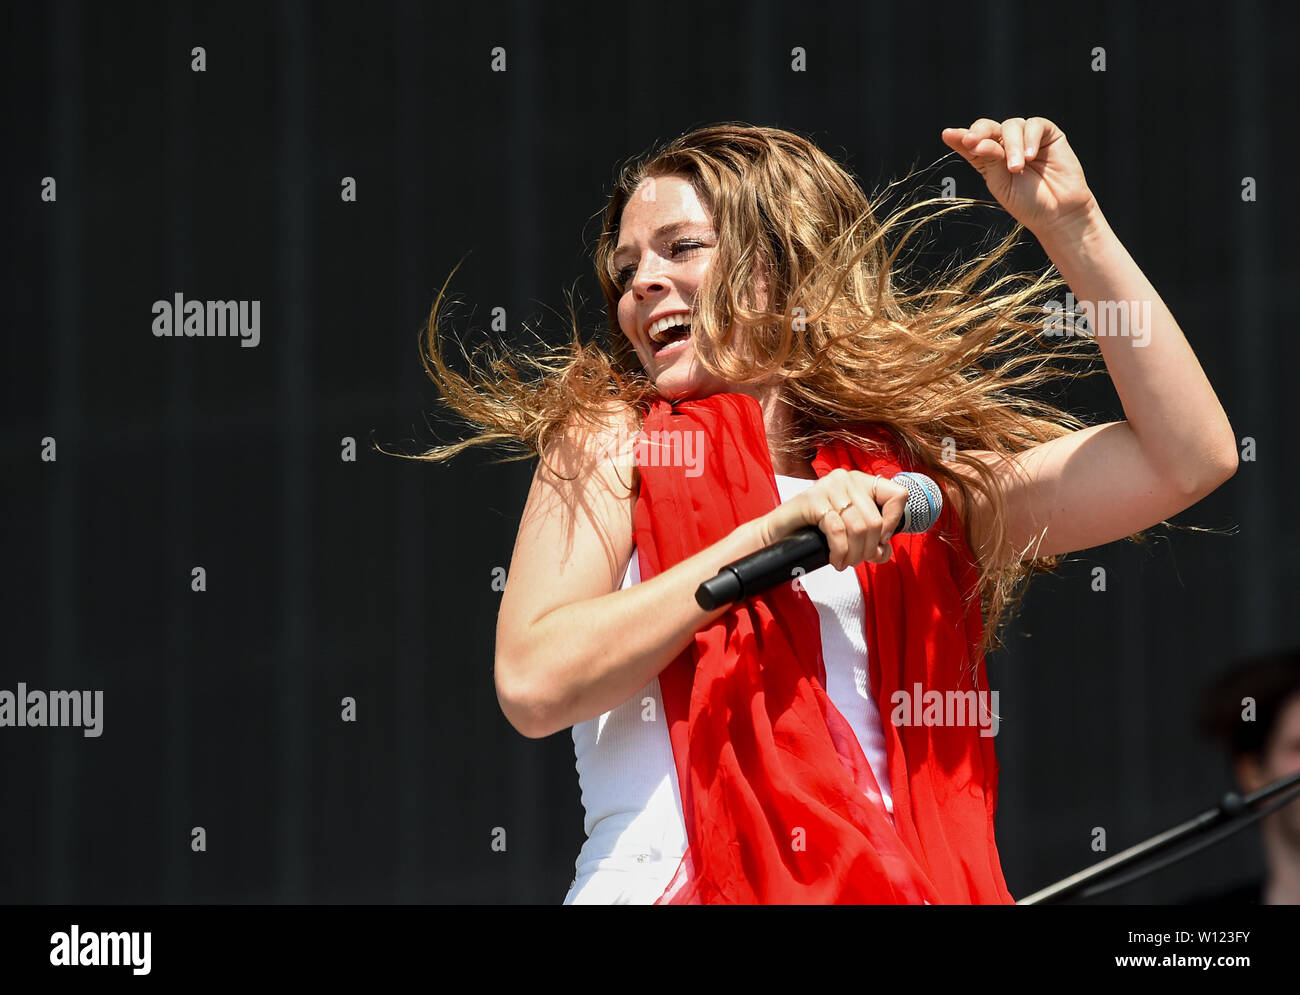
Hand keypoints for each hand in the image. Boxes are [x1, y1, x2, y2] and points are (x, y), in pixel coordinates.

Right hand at [756, 468, 908, 568]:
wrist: (779, 534)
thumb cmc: (815, 533)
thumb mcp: (851, 534)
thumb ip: (873, 541)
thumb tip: (884, 552)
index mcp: (862, 482)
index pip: (898, 495)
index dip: (893, 522)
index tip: (880, 540)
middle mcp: (847, 478)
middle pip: (876, 521)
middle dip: (868, 549)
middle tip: (856, 561)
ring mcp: (829, 486)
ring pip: (859, 527)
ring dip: (854, 554)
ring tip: (845, 562)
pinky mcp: (813, 499)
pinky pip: (837, 530)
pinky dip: (839, 551)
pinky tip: (835, 559)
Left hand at [941, 116, 1097, 237]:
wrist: (1057, 213)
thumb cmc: (1028, 203)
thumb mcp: (1000, 183)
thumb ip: (988, 160)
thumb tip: (973, 139)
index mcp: (989, 159)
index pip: (972, 143)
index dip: (959, 137)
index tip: (948, 134)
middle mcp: (1006, 146)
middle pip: (988, 128)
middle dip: (979, 133)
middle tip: (972, 143)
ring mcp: (1026, 138)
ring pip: (1010, 126)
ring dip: (1010, 146)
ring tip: (1016, 168)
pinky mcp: (1048, 134)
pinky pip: (1034, 125)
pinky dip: (1029, 138)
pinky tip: (1030, 157)